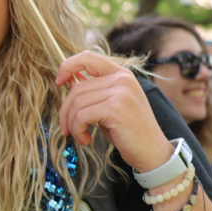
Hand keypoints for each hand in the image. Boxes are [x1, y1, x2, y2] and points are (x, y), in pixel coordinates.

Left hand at [55, 51, 171, 172]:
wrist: (152, 153)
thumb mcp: (110, 105)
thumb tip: (68, 79)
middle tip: (67, 129)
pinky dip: (78, 130)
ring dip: (72, 124)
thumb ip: (93, 91)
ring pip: (77, 103)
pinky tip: (86, 139)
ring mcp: (120, 92)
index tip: (58, 82)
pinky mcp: (116, 108)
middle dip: (66, 111)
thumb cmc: (128, 131)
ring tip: (80, 136)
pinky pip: (82, 116)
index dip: (68, 66)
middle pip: (77, 89)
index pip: (88, 57)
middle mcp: (122, 79)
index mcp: (121, 74)